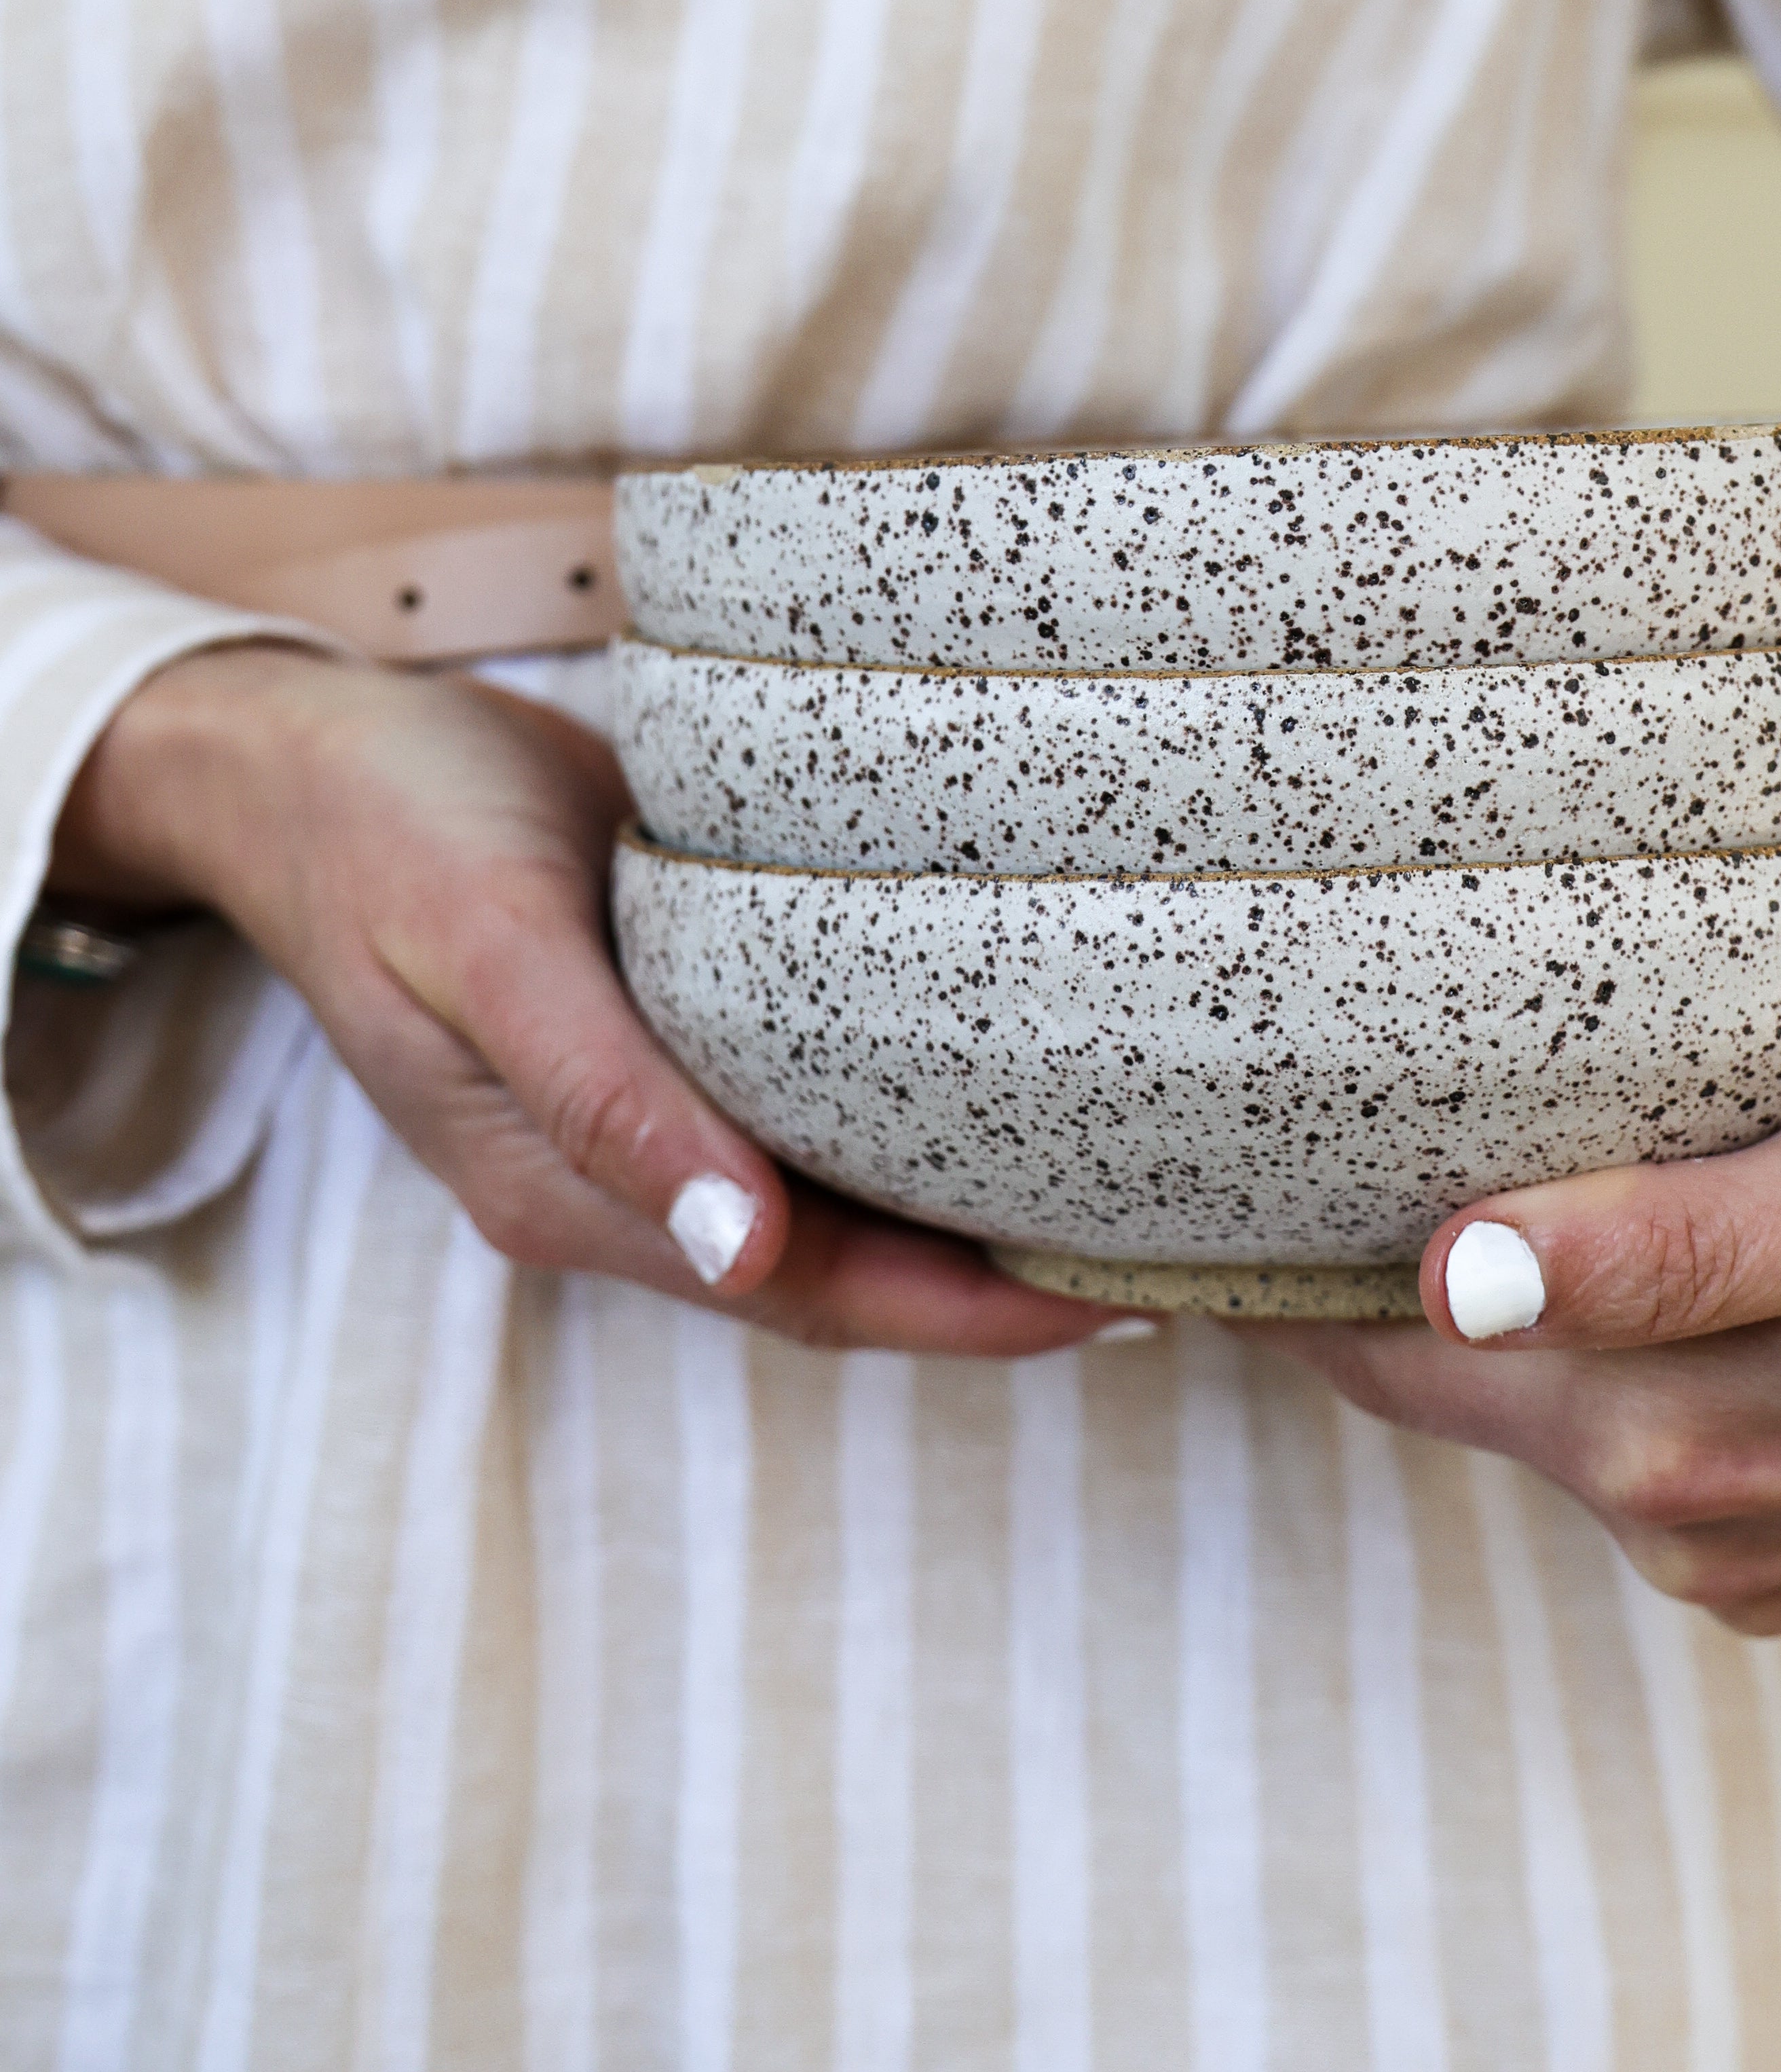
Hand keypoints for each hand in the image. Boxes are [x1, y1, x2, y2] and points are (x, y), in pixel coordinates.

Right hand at [52, 642, 1100, 1356]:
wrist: (303, 752)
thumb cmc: (388, 837)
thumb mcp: (484, 952)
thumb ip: (605, 1100)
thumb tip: (746, 1254)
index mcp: (579, 1195)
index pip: (816, 1297)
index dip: (970, 1320)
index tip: (1121, 1302)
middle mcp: (631, 1178)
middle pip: (849, 1272)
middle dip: (1005, 1284)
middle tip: (1187, 1249)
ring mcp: (654, 1107)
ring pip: (840, 1194)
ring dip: (970, 1205)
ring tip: (1140, 1180)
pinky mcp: (676, 1022)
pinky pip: (812, 1098)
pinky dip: (911, 1104)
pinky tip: (1012, 1067)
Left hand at [1254, 1008, 1780, 1632]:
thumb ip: (1673, 1246)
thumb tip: (1456, 1269)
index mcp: (1678, 1436)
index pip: (1385, 1343)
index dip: (1275, 1253)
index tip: (1175, 1147)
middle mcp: (1685, 1509)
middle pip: (1436, 1375)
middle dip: (1337, 1262)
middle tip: (1237, 1106)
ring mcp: (1743, 1533)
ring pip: (1524, 1395)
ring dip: (1456, 1290)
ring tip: (1377, 1144)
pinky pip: (1624, 1417)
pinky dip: (1572, 1328)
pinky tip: (1561, 1229)